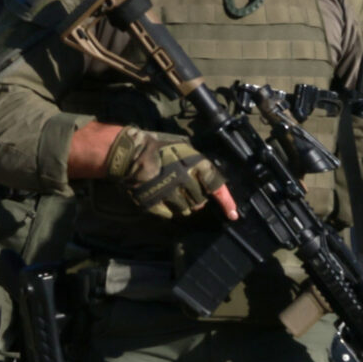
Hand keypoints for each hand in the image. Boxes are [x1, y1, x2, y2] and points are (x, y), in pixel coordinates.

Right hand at [104, 127, 234, 221]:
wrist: (129, 153)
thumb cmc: (158, 147)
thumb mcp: (184, 147)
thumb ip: (198, 163)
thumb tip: (209, 177)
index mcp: (195, 164)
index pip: (216, 185)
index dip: (226, 202)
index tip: (233, 214)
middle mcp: (185, 179)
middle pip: (201, 201)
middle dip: (196, 198)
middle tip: (185, 189)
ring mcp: (170, 193)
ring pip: (187, 210)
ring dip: (183, 205)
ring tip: (173, 192)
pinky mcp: (155, 203)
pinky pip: (170, 214)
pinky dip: (169, 210)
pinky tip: (163, 198)